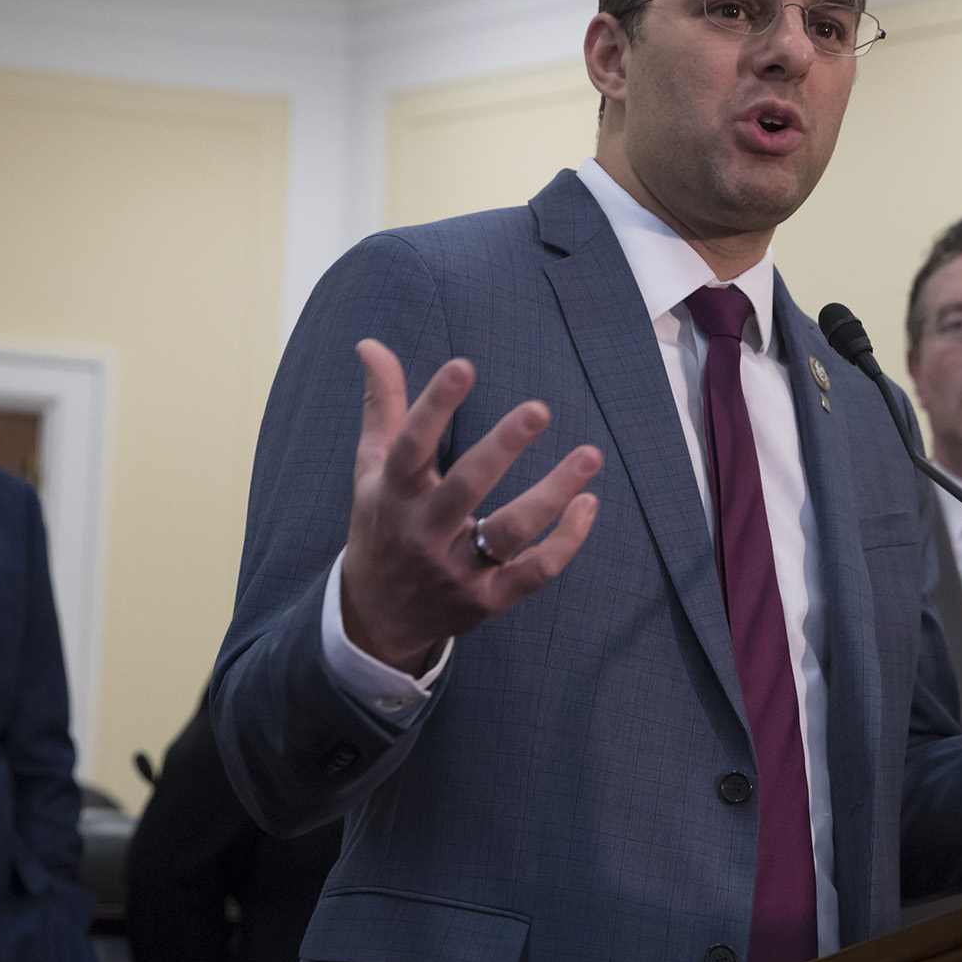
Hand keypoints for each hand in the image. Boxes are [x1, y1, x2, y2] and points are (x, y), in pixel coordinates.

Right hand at [339, 340, 603, 670]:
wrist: (377, 617)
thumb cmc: (383, 524)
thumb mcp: (373, 469)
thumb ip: (383, 406)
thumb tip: (371, 344)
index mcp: (393, 494)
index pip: (410, 446)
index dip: (434, 406)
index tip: (463, 366)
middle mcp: (422, 533)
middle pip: (464, 488)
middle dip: (501, 450)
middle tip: (538, 409)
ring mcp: (456, 570)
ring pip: (508, 533)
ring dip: (552, 496)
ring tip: (590, 455)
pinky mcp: (487, 600)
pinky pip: (533, 573)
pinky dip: (565, 542)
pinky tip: (588, 504)